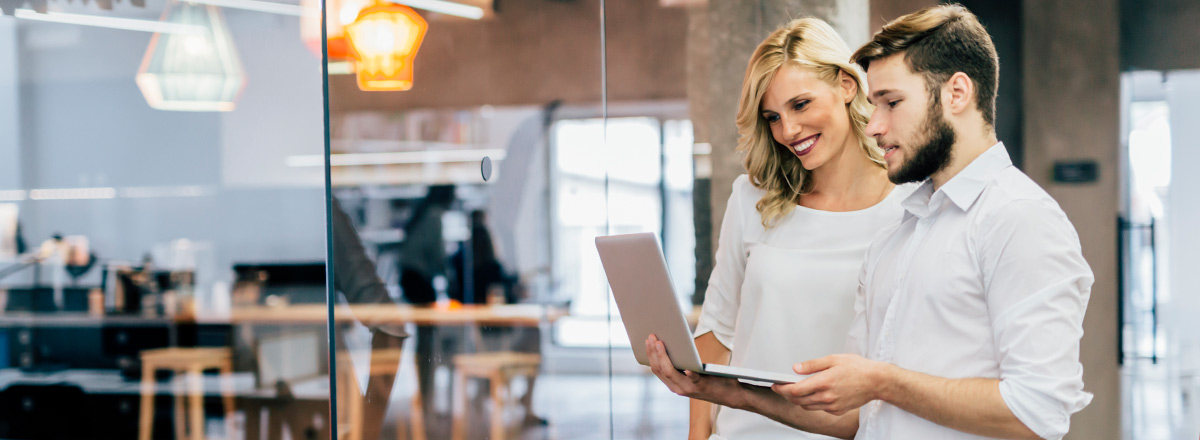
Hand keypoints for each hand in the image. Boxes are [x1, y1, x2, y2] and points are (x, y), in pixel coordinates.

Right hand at [645, 334, 742, 405]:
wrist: (730, 394)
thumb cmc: (710, 379)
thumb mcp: (692, 372)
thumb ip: (681, 363)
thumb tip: (672, 340)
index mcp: (673, 383)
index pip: (656, 368)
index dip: (650, 354)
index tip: (647, 340)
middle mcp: (678, 388)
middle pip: (660, 369)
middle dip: (653, 352)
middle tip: (651, 336)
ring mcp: (688, 388)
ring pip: (670, 372)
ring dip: (663, 357)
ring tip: (660, 342)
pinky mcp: (701, 386)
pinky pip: (693, 379)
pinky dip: (689, 374)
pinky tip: (686, 367)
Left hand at [770, 354, 890, 415]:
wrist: (877, 381)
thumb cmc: (858, 368)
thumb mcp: (833, 359)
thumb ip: (812, 365)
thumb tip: (796, 368)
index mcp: (824, 382)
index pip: (795, 390)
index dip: (782, 389)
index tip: (776, 385)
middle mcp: (827, 396)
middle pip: (798, 400)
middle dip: (788, 394)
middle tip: (783, 387)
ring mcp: (832, 405)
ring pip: (807, 406)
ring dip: (799, 400)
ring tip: (797, 390)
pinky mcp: (837, 410)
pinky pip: (819, 408)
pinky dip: (813, 403)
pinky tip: (815, 394)